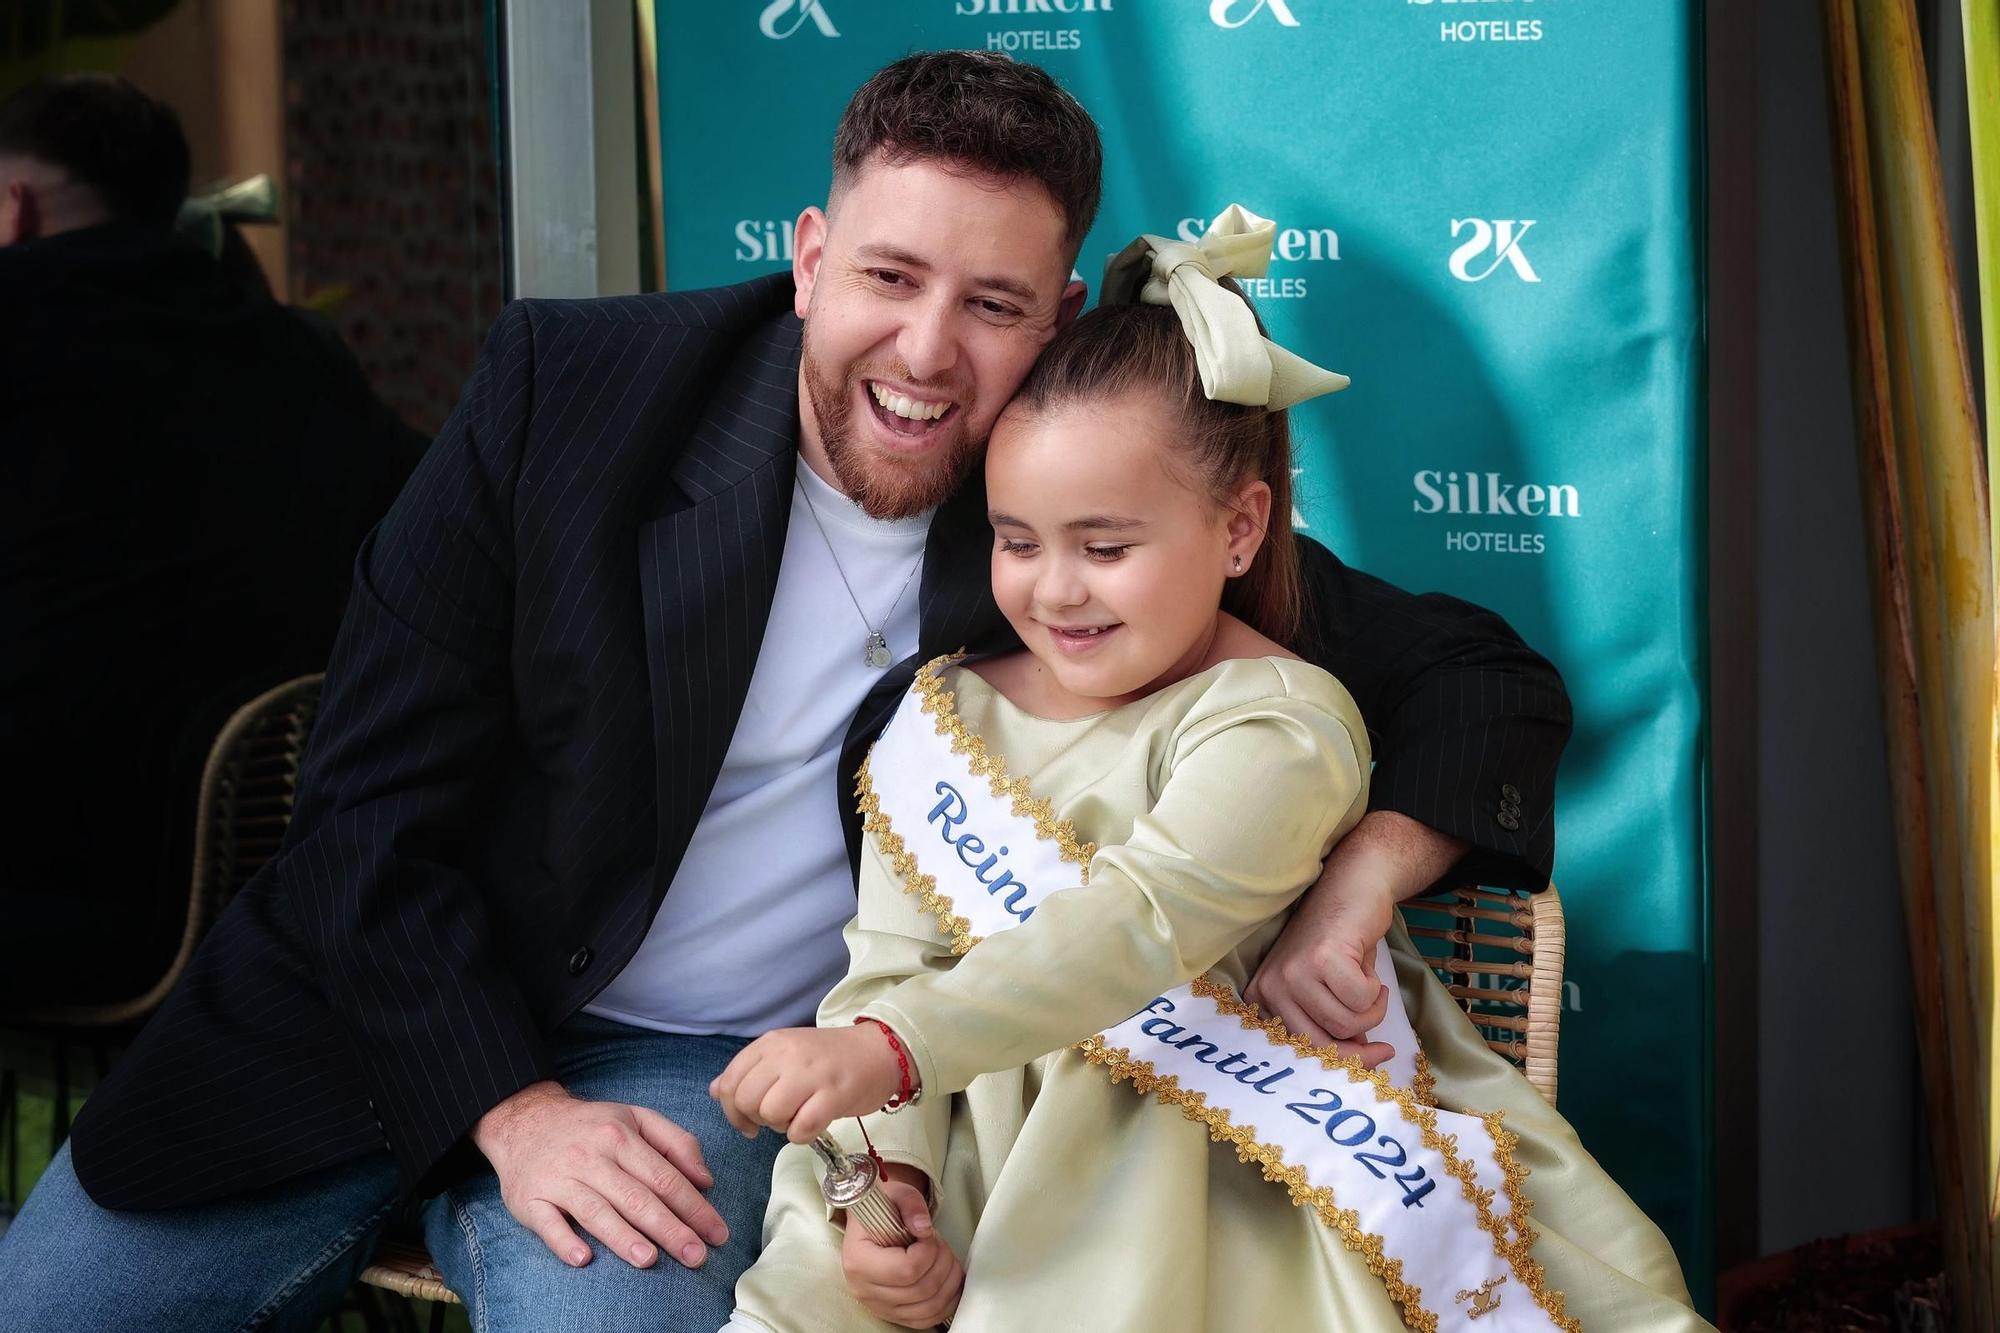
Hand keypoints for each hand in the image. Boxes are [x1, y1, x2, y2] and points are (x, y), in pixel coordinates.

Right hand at [470, 1080, 728, 1269]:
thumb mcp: (636, 1117)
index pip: (664, 1177)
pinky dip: (564, 1240)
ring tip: (650, 1259)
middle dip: (670, 1229)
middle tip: (696, 1256)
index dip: (694, 1207)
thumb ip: (676, 1142)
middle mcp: (590, 1156)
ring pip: (596, 1211)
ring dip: (623, 1237)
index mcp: (620, 1136)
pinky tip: (584, 1258)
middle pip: (636, 1198)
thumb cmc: (591, 1125)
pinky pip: (547, 1224)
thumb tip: (705, 1179)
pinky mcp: (530, 1199)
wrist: (524, 1120)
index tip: (717, 1233)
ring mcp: (559, 1179)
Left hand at [708, 1024, 903, 1142]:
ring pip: (771, 1113)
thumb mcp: (784, 1056)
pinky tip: (812, 1126)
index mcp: (770, 1043)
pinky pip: (801, 1128)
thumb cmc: (828, 1058)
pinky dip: (801, 1135)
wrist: (879, 1051)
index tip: (748, 1122)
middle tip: (777, 1118)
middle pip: (746, 1100)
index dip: (731, 1110)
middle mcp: (787, 1054)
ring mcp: (811, 1073)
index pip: (729, 1082)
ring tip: (797, 1118)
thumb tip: (715, 1090)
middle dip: (756, 1119)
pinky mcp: (834, 1094)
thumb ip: (749, 1072)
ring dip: (780, 1127)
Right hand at [841, 1173, 962, 1328]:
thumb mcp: (896, 1193)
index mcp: (859, 1260)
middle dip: (943, 1263)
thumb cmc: (883, 1208)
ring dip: (949, 1282)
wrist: (871, 1223)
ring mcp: (879, 1306)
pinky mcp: (893, 1314)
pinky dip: (947, 1302)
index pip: (905, 1270)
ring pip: (928, 1307)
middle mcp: (864, 1289)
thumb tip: (924, 1228)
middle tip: (940, 1244)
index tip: (928, 1234)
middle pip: (921, 1290)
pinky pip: (927, 1320)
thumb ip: (911, 1204)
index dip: (929, 1251)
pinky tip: (950, 1281)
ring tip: (945, 1258)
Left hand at [1246, 810, 1466, 1054]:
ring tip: (1370, 987)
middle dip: (1358, 1052)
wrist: (1351, 888)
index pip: (1296, 1051)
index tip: (1367, 1060)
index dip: (1336, 1061)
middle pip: (1319, 1045)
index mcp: (1263, 999)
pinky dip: (1375, 991)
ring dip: (1371, 1011)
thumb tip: (1356, 1060)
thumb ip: (1327, 1025)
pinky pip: (1361, 1001)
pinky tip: (1368, 969)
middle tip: (1383, 1047)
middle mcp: (1269, 987)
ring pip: (1345, 1023)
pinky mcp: (1320, 958)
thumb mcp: (1323, 991)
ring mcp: (1292, 972)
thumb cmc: (1339, 944)